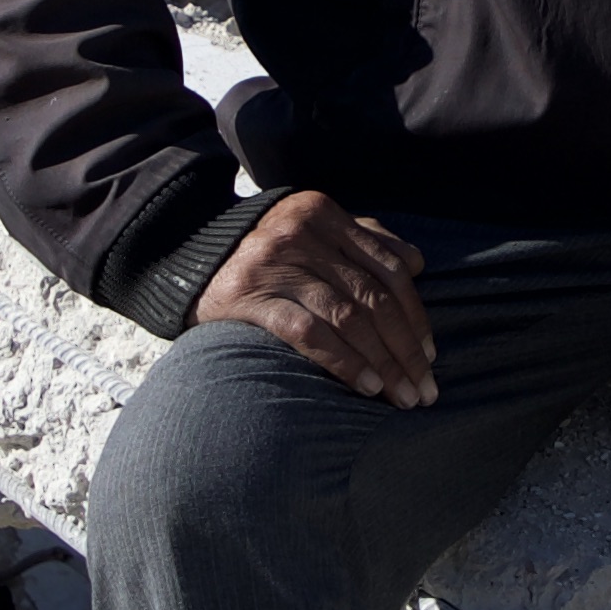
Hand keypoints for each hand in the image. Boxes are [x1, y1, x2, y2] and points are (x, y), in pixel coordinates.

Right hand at [196, 192, 435, 405]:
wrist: (182, 260)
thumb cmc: (260, 253)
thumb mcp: (310, 232)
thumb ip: (361, 241)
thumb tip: (415, 263)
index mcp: (323, 213)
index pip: (388, 268)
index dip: (416, 315)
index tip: (429, 355)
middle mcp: (302, 233)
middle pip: (373, 297)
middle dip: (406, 349)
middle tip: (425, 389)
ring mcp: (275, 265)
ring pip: (348, 318)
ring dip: (382, 363)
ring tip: (401, 395)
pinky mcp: (250, 298)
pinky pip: (310, 334)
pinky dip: (344, 362)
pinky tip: (365, 386)